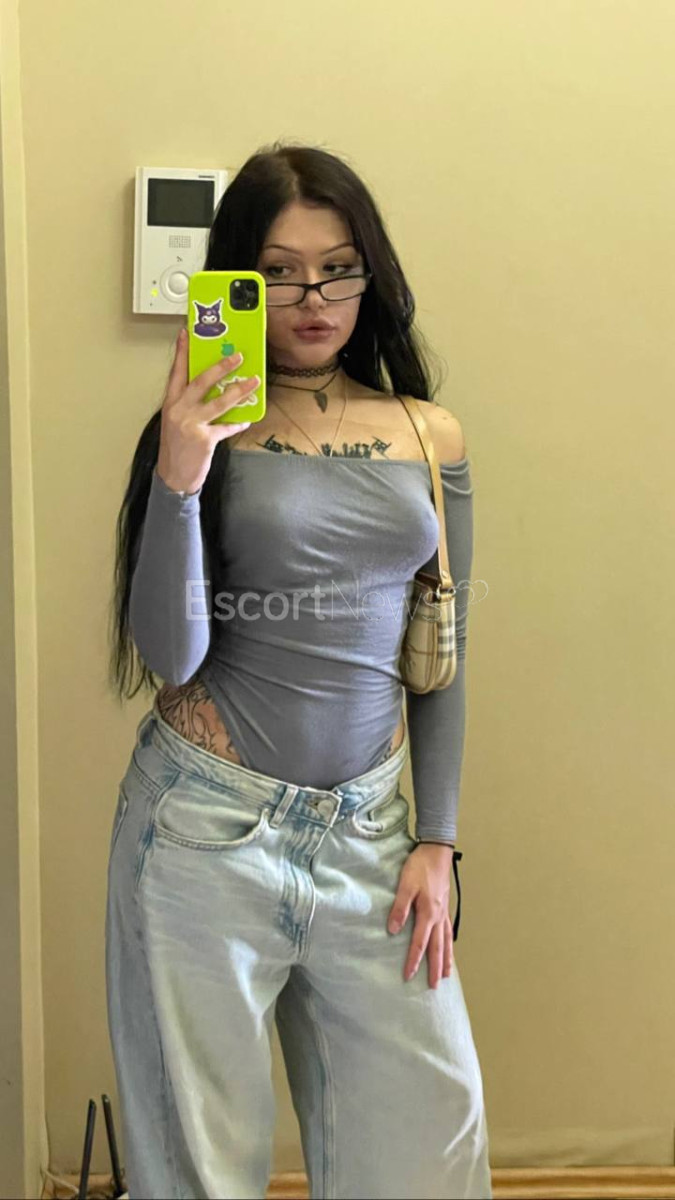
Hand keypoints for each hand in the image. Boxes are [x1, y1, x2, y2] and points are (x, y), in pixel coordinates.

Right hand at [157, 328, 259, 494]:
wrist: (173, 477)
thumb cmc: (177, 448)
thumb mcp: (177, 421)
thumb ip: (189, 404)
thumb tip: (214, 388)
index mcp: (171, 403)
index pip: (176, 372)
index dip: (182, 352)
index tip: (187, 333)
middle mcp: (179, 410)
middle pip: (201, 382)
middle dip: (221, 367)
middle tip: (238, 356)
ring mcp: (191, 424)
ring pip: (218, 402)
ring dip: (238, 391)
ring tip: (253, 382)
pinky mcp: (204, 439)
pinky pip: (226, 426)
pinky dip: (238, 423)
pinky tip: (247, 419)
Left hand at [387, 843, 454, 987]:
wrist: (436, 851)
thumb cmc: (419, 866)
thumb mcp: (405, 885)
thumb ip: (399, 908)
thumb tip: (393, 930)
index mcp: (428, 913)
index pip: (419, 943)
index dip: (413, 961)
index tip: (408, 976)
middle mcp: (438, 916)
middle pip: (437, 948)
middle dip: (435, 968)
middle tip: (434, 987)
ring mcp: (444, 912)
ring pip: (446, 941)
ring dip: (446, 959)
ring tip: (446, 975)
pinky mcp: (444, 906)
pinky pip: (448, 931)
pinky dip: (450, 944)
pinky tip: (448, 948)